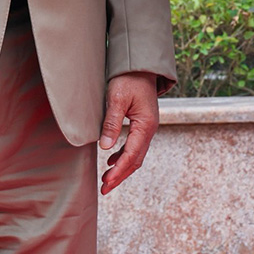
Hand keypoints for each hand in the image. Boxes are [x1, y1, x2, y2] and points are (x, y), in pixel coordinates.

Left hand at [98, 72, 158, 194]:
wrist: (140, 65)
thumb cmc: (128, 79)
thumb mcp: (117, 99)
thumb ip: (112, 123)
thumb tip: (105, 147)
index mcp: (146, 125)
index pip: (132, 155)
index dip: (119, 171)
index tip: (107, 183)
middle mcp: (149, 129)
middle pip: (136, 159)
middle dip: (120, 176)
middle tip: (105, 189)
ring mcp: (147, 127)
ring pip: (136, 154)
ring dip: (121, 168)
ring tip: (106, 180)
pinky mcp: (142, 123)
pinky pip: (134, 146)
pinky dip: (123, 156)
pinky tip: (111, 160)